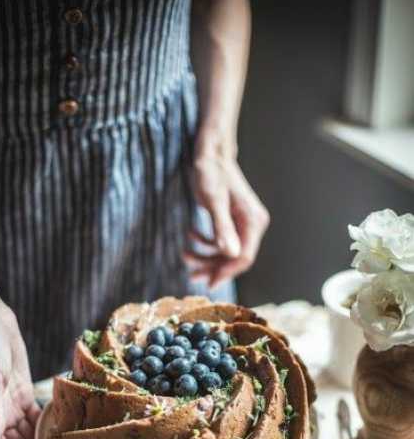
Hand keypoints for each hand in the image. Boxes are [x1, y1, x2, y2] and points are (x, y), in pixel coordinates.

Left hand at [184, 148, 269, 287]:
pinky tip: (190, 235)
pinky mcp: (232, 221)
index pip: (244, 257)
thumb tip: (232, 254)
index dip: (226, 273)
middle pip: (235, 258)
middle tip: (191, 275)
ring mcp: (243, 223)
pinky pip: (222, 242)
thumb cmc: (211, 173)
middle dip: (212, 267)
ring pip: (226, 252)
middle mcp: (252, 224)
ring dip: (205, 257)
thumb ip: (222, 228)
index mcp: (253, 221)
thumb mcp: (213, 201)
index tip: (209, 284)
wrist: (210, 153)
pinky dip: (206, 243)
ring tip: (185, 255)